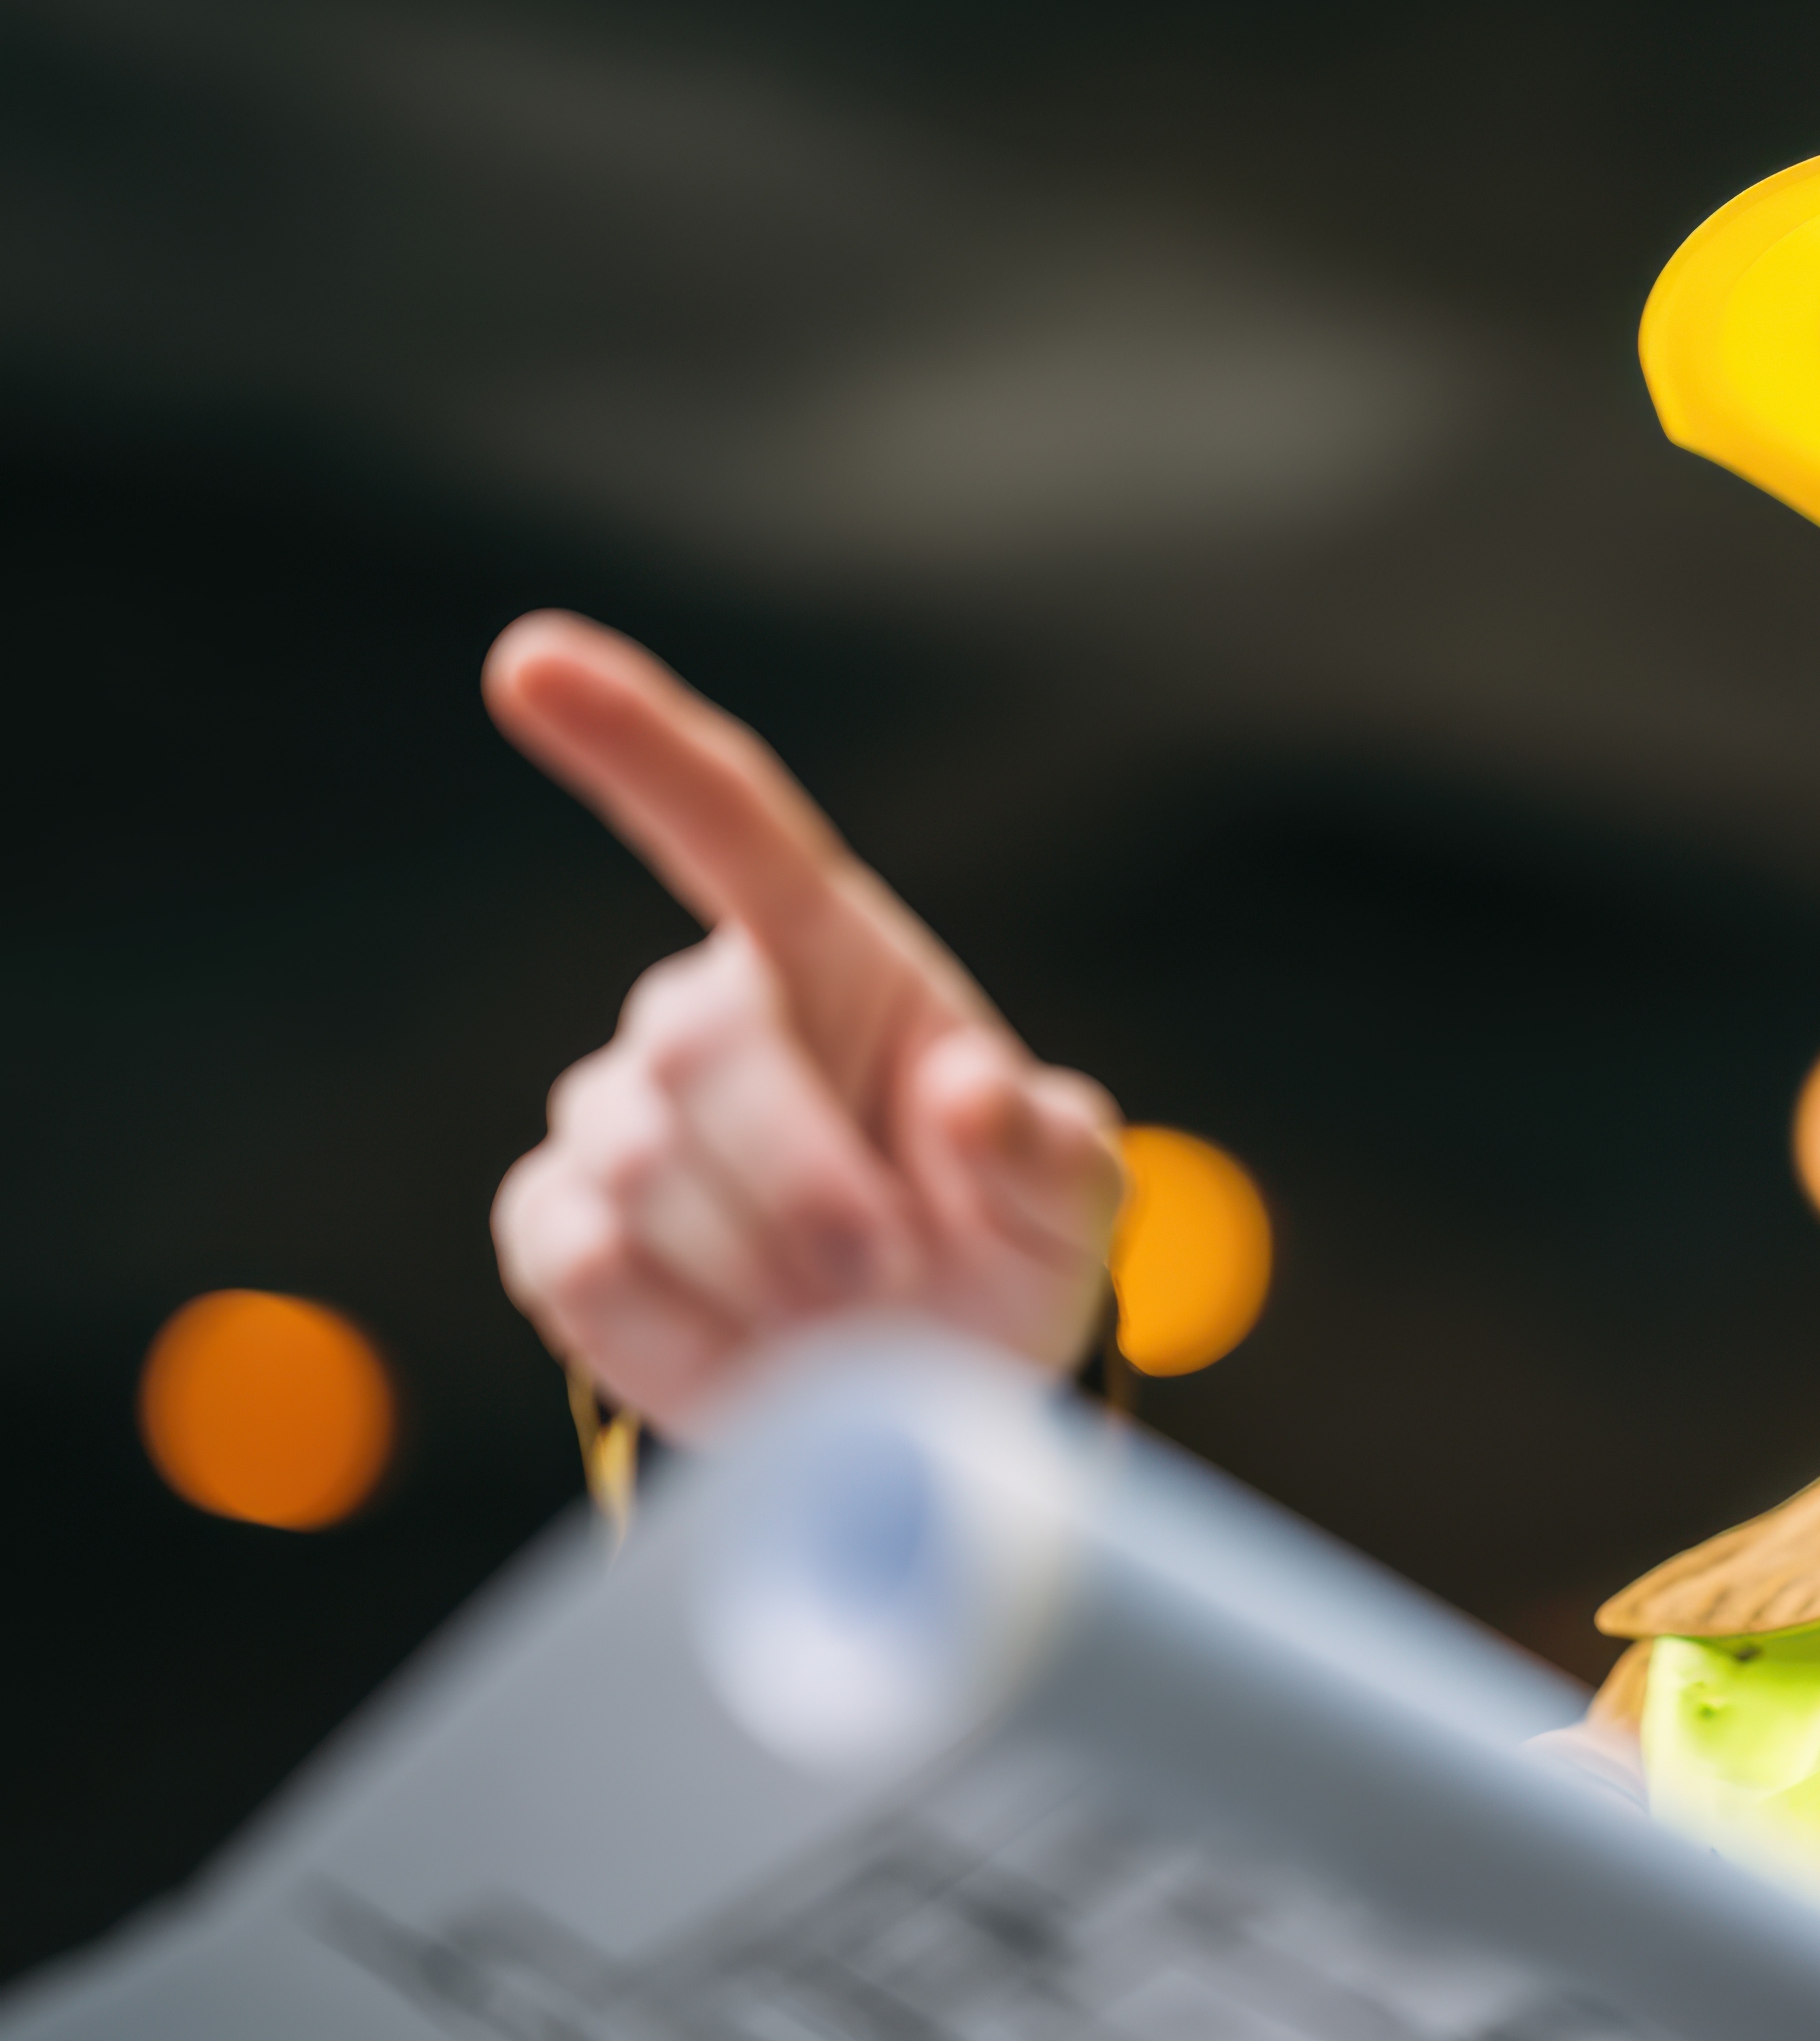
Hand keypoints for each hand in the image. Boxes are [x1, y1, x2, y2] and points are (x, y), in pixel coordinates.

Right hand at [485, 612, 1126, 1427]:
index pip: (722, 817)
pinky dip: (682, 1329)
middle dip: (807, 1174)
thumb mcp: (1068, 1206)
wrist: (927, 1380)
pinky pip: (582, 1264)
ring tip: (845, 1313)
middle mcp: (705, 1014)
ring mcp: (613, 1118)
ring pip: (644, 1170)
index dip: (629, 737)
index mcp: (830, 957)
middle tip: (892, 1266)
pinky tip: (752, 1343)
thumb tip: (972, 1093)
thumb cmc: (998, 1250)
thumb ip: (1048, 1151)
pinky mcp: (553, 1228)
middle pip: (705, 1043)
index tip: (531, 660)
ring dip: (767, 1268)